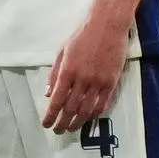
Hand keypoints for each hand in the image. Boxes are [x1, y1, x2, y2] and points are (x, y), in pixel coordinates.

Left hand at [42, 17, 128, 132]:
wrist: (107, 27)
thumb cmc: (81, 36)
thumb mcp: (62, 51)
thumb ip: (54, 73)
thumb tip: (48, 93)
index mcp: (67, 71)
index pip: (57, 99)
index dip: (51, 114)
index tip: (46, 124)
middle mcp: (82, 79)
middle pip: (71, 108)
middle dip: (63, 122)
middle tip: (57, 130)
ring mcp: (98, 82)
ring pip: (87, 110)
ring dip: (78, 122)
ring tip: (71, 128)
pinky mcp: (112, 82)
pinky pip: (103, 104)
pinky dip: (94, 114)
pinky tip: (88, 119)